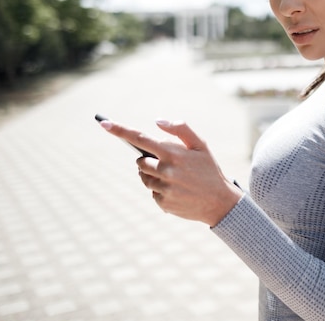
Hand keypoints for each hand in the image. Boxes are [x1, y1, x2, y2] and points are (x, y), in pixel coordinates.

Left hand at [99, 118, 242, 225]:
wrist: (220, 202)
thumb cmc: (209, 170)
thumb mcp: (201, 145)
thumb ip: (181, 129)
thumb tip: (157, 122)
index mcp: (173, 153)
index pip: (140, 138)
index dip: (120, 130)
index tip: (103, 123)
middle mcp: (165, 171)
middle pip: (140, 161)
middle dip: (149, 159)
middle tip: (167, 163)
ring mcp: (163, 188)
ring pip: (144, 177)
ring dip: (153, 175)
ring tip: (174, 178)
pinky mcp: (162, 202)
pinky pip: (152, 192)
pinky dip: (160, 190)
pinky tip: (177, 190)